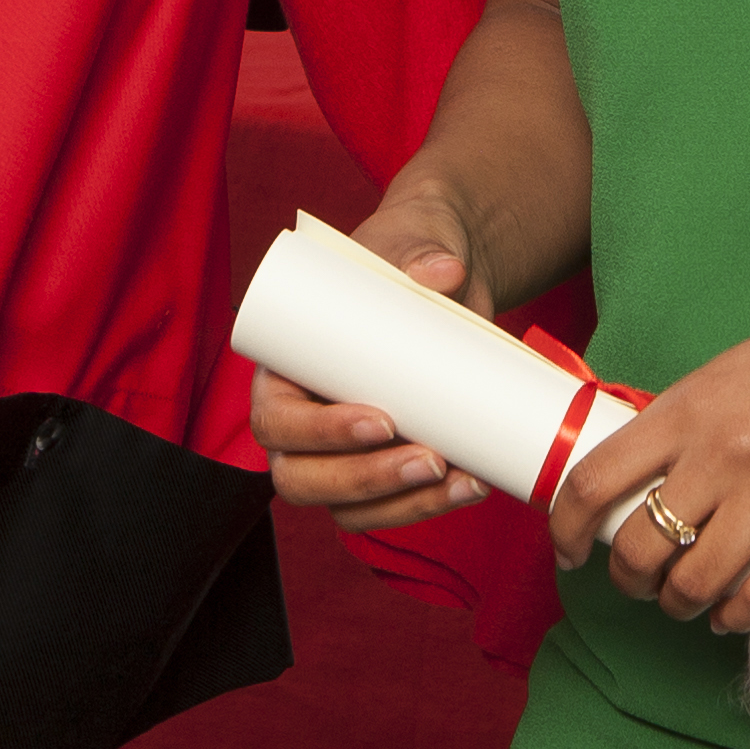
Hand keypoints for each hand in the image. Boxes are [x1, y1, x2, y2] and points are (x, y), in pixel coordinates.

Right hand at [248, 183, 505, 532]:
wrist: (447, 273)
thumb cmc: (405, 252)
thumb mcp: (410, 240)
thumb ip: (421, 249)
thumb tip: (444, 271)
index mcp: (283, 368)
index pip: (276, 421)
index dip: (319, 433)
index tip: (381, 420)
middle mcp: (300, 420)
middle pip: (303, 478)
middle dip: (367, 480)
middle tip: (431, 459)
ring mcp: (339, 451)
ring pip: (347, 506)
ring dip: (403, 505)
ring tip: (463, 480)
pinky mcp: (384, 465)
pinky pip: (389, 508)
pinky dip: (428, 507)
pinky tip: (473, 486)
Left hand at [549, 223, 749, 632]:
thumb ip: (706, 414)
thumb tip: (668, 465)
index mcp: (694, 403)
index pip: (595, 480)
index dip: (566, 527)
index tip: (569, 547)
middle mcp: (723, 452)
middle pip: (639, 547)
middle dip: (629, 580)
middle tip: (640, 582)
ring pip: (695, 584)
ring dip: (681, 606)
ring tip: (689, 603)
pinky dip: (737, 618)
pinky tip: (735, 614)